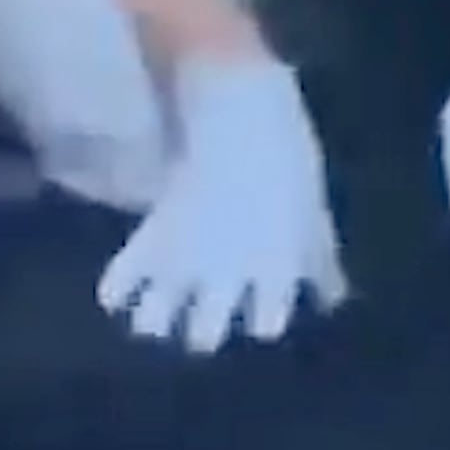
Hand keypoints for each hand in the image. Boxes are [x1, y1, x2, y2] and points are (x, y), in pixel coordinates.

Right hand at [101, 55, 345, 349]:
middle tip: (201, 327)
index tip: (258, 319)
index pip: (266, 325)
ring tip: (153, 324)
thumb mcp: (313, 217)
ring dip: (155, 323)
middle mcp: (225, 276)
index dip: (261, 322)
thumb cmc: (287, 162)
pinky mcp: (149, 238)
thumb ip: (320, 264)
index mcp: (273, 271)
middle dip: (202, 334)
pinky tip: (116, 298)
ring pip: (156, 320)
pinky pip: (121, 281)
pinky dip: (117, 291)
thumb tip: (333, 301)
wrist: (238, 114)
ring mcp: (182, 260)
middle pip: (205, 336)